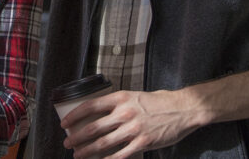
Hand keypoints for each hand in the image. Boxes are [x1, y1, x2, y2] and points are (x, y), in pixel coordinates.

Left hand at [61, 89, 198, 157]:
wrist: (183, 109)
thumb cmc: (159, 102)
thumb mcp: (134, 96)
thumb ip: (118, 105)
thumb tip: (98, 115)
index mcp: (120, 98)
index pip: (90, 106)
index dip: (74, 115)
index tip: (64, 123)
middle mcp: (125, 113)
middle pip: (93, 127)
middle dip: (77, 138)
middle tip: (68, 144)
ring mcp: (134, 129)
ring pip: (103, 143)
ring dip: (87, 151)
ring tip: (78, 155)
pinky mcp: (143, 142)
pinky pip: (120, 155)